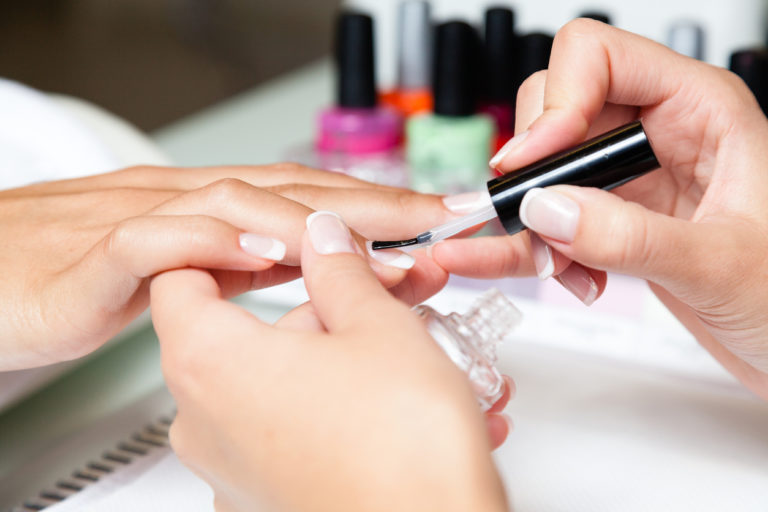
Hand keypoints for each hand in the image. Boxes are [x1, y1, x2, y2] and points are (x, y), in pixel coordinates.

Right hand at [1, 164, 454, 368]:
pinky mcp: (100, 254)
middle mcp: (191, 202)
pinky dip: (215, 241)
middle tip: (445, 218)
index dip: (381, 209)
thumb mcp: (188, 269)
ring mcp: (147, 220)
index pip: (312, 201)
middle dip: (378, 205)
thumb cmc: (80, 273)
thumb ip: (240, 261)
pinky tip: (262, 252)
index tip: (441, 225)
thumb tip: (303, 265)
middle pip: (296, 193)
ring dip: (317, 218)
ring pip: (240, 204)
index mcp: (215, 211)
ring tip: (384, 236)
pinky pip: (162, 241)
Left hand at [150, 211, 510, 511]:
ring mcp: (232, 468)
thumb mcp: (377, 325)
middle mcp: (204, 421)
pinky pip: (296, 430)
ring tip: (417, 358)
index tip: (281, 245)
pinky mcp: (266, 499)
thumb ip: (339, 270)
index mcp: (211, 362)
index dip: (231, 250)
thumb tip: (323, 242)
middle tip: (384, 295)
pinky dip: (341, 408)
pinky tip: (404, 406)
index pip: (179, 277)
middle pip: (247, 332)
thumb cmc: (402, 448)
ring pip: (279, 382)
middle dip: (323, 309)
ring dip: (344, 360)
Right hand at [433, 20, 767, 397]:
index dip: (556, 102)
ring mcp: (630, 176)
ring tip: (556, 266)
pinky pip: (546, 216)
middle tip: (539, 221)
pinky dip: (533, 245)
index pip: (599, 58)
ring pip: (542, 169)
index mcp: (700, 108)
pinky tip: (547, 272)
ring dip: (531, 220)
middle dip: (536, 171)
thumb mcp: (722, 265)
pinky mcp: (613, 217)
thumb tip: (548, 210)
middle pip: (554, 110)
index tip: (534, 163)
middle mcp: (658, 132)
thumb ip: (632, 237)